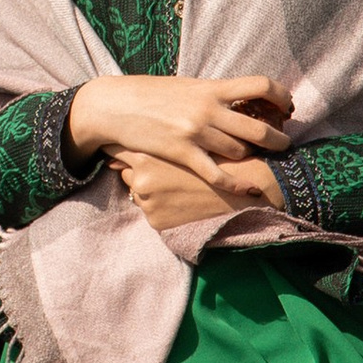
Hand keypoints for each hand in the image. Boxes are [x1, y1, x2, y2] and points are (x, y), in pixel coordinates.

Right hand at [66, 72, 291, 175]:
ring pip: (241, 151)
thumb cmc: (149, 93)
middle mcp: (208, 109)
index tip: (287, 107)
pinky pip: (218, 174)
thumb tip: (241, 102)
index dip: (281, 96)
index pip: (260, 85)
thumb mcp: (186, 86)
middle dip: (279, 139)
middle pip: (259, 127)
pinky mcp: (182, 153)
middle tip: (284, 145)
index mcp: (211, 87)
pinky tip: (249, 189)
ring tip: (257, 161)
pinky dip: (238, 184)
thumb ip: (213, 95)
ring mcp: (196, 132)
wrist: (114, 105)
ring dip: (252, 158)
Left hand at [111, 150, 256, 234]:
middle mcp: (141, 179)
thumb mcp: (186, 140)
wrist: (245, 185)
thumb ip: (156, 142)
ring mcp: (147, 203)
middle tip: (167, 169)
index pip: (116, 150)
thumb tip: (121, 150)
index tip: (128, 144)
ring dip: (153, 190)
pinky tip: (183, 199)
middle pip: (127, 173)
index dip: (123, 147)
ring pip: (139, 193)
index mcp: (146, 155)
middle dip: (142, 171)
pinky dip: (163, 207)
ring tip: (180, 185)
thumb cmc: (216, 155)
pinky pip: (152, 211)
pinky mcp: (157, 222)